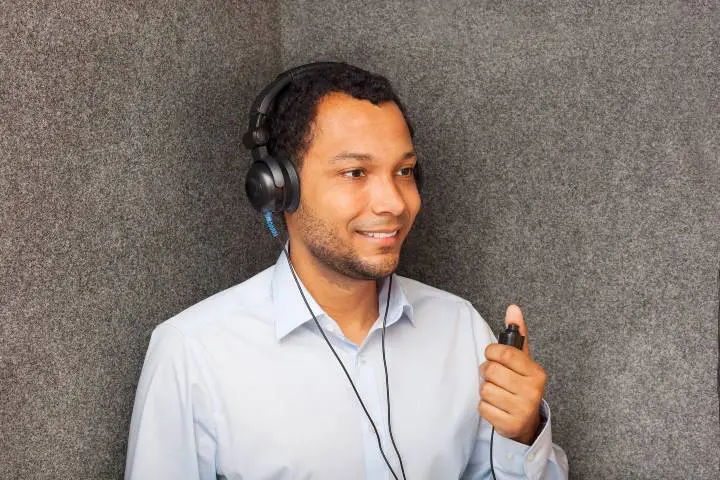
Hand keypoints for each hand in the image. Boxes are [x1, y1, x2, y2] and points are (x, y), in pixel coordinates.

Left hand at [478, 304, 546, 444]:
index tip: (492, 355)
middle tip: (494, 377)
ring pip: (486, 390)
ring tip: (497, 392)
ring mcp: (522, 409)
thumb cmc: (520, 385)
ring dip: (486, 390)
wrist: (527, 422)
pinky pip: (483, 408)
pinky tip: (496, 407)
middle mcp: (532, 391)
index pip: (505, 353)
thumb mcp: (523, 360)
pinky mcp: (510, 425)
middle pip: (491, 371)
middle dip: (487, 372)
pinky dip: (485, 407)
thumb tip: (513, 308)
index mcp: (536, 372)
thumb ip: (517, 334)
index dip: (492, 352)